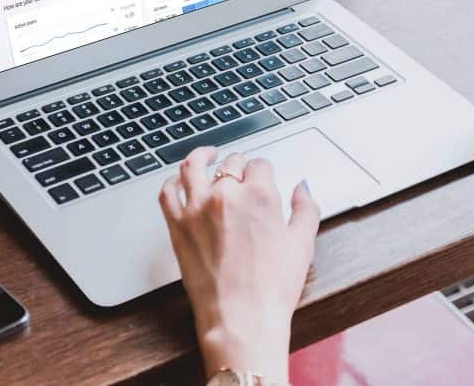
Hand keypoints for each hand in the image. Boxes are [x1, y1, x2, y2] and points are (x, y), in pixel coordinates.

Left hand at [158, 147, 318, 381]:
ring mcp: (197, 208)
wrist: (241, 319)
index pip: (260, 165)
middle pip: (231, 164)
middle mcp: (226, 195)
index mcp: (260, 196)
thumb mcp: (302, 245)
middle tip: (240, 172)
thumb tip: (303, 188)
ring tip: (207, 155)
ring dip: (202, 156)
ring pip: (193, 166)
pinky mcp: (177, 226)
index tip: (263, 177)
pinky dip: (172, 181)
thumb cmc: (271, 289)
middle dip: (239, 165)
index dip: (264, 171)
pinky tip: (178, 181)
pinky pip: (167, 192)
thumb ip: (306, 209)